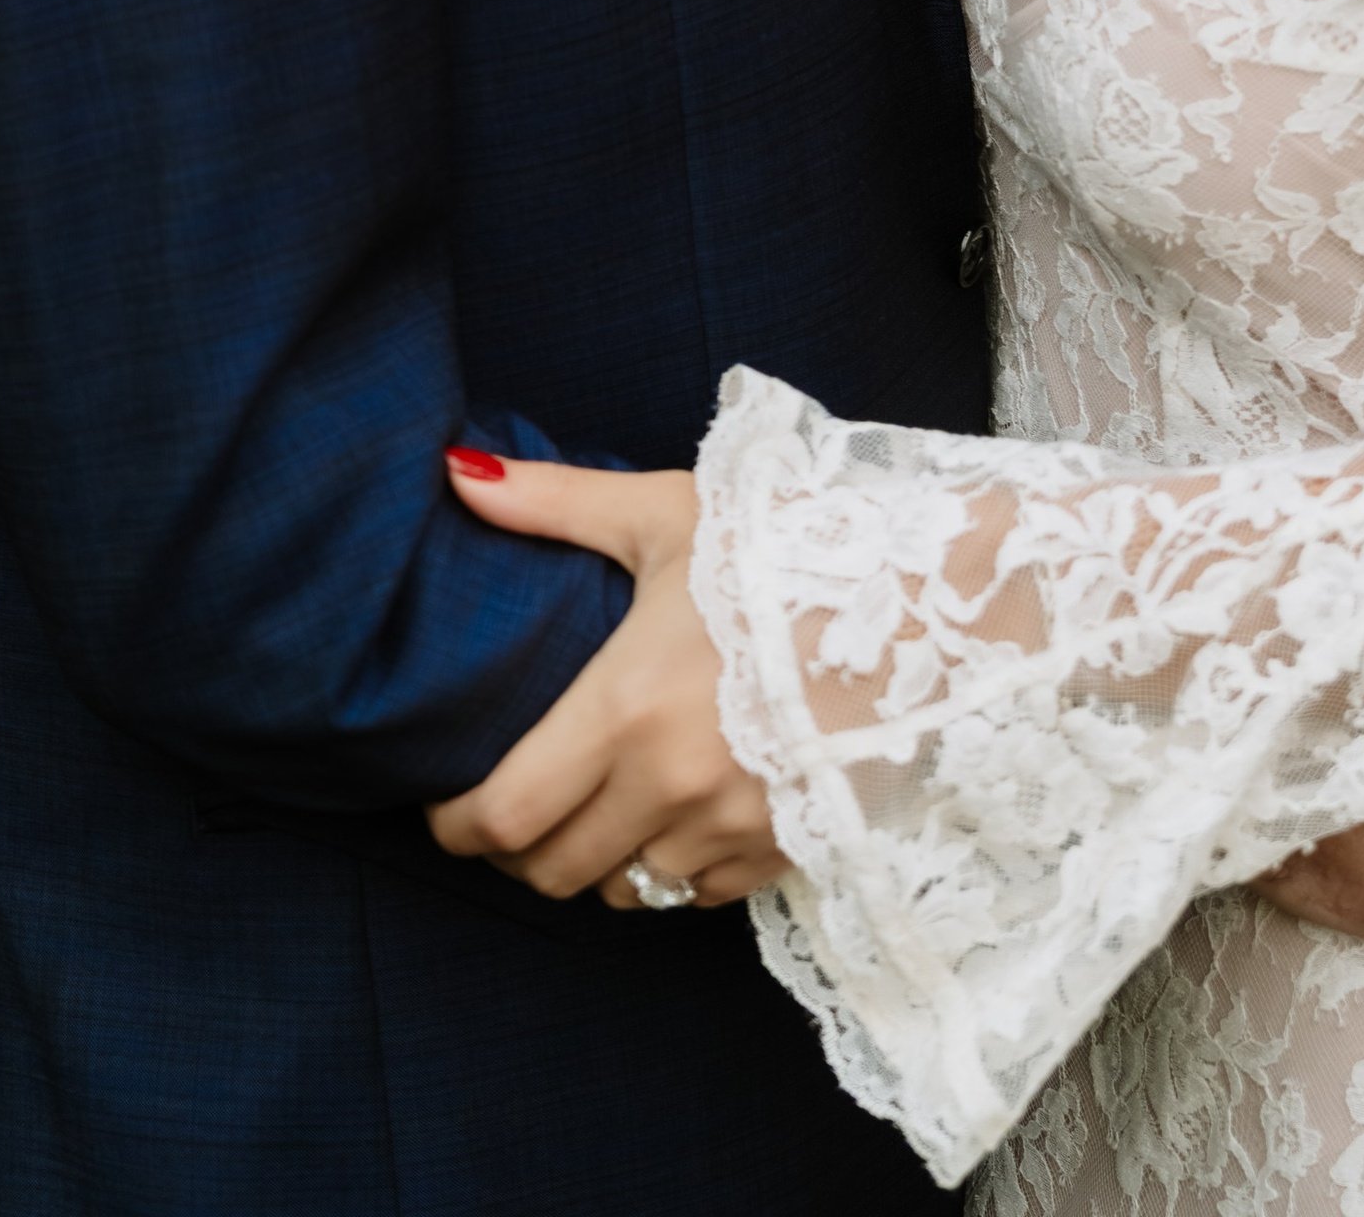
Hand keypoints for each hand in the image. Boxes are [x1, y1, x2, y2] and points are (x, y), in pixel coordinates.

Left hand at [424, 452, 786, 910]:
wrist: (920, 595)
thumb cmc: (779, 546)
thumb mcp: (661, 515)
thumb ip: (552, 503)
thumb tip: (454, 468)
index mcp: (626, 708)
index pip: (504, 813)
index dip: (456, 824)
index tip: (444, 807)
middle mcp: (671, 785)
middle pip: (551, 869)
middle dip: (514, 849)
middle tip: (507, 811)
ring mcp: (730, 828)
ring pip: (623, 889)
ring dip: (594, 860)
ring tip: (588, 813)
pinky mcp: (781, 851)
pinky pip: (695, 895)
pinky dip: (670, 868)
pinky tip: (669, 816)